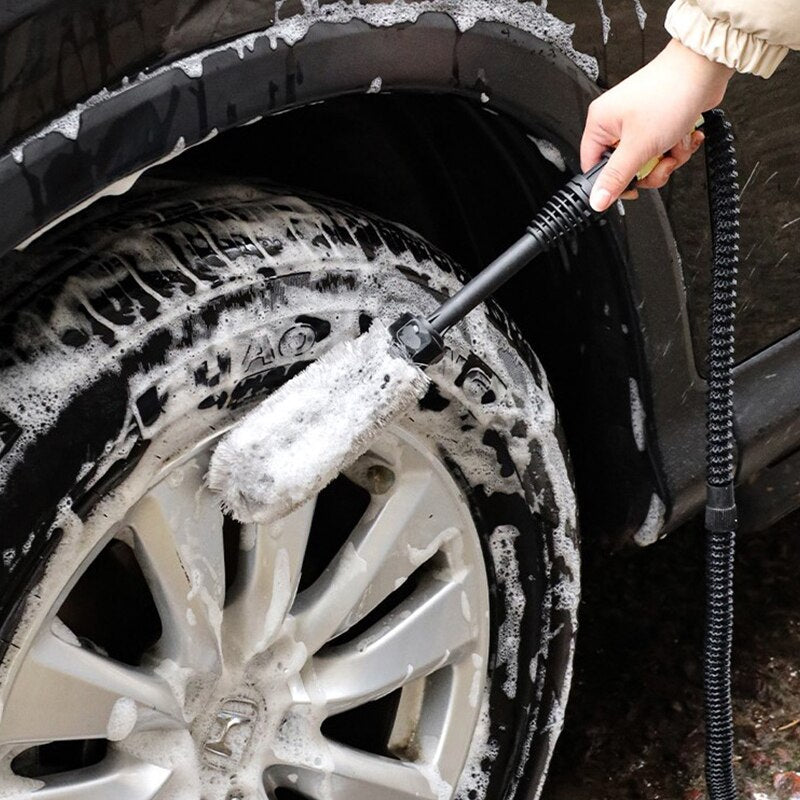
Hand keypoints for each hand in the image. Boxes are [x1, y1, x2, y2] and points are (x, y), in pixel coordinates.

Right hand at [581, 39, 733, 211]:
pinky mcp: (659, 122)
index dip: (611, 182)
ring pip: (646, 161)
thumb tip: (597, 200)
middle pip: (623, 168)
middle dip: (649, 170)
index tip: (630, 186)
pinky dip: (677, 147)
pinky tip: (684, 135)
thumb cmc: (670, 92)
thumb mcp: (638, 146)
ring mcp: (638, 122)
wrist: (705, 69)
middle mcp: (616, 122)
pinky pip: (662, 149)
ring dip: (667, 159)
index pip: (593, 167)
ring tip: (675, 144)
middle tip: (659, 161)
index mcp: (600, 123)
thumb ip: (616, 178)